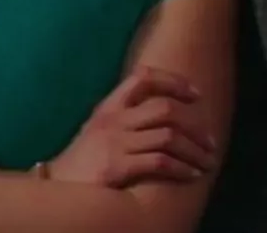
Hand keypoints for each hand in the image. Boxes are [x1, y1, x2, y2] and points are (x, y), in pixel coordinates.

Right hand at [50, 66, 215, 186]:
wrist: (56, 190)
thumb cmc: (83, 161)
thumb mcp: (101, 128)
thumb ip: (126, 116)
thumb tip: (166, 111)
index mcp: (109, 105)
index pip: (143, 76)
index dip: (174, 81)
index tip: (196, 94)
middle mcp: (114, 119)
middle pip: (164, 108)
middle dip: (194, 124)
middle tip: (210, 139)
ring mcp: (115, 142)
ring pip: (168, 136)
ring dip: (194, 149)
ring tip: (207, 161)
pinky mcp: (116, 168)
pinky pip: (160, 162)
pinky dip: (182, 168)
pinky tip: (191, 175)